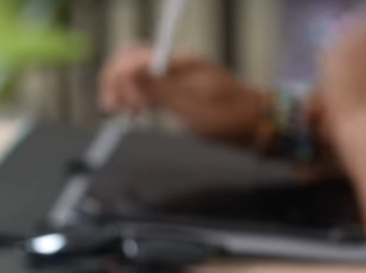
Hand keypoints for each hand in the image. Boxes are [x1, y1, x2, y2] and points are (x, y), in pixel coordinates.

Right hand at [98, 47, 270, 140]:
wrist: (255, 123)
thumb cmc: (228, 117)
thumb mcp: (191, 106)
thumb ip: (158, 89)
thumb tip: (128, 73)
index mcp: (178, 62)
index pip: (133, 56)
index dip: (117, 77)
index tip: (114, 103)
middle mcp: (175, 63)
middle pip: (131, 60)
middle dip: (115, 81)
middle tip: (111, 107)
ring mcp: (177, 75)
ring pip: (137, 73)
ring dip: (123, 89)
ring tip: (120, 111)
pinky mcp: (179, 87)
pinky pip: (149, 85)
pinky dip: (137, 96)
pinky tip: (137, 111)